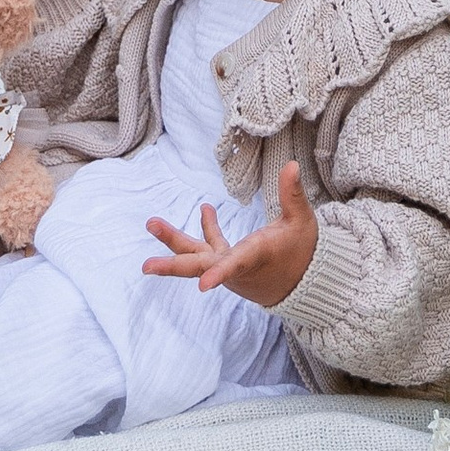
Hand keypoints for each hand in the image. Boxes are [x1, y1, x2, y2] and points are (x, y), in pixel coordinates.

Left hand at [142, 161, 316, 311]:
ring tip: (152, 223)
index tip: (203, 285)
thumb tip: (291, 165)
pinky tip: (205, 209)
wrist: (302, 284)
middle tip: (146, 266)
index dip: (219, 274)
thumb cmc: (303, 251)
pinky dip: (206, 230)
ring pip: (197, 256)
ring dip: (174, 240)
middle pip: (201, 265)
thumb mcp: (301, 221)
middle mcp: (237, 267)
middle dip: (173, 264)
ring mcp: (229, 267)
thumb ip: (293, 194)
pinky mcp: (229, 264)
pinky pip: (210, 249)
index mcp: (257, 257)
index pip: (236, 265)